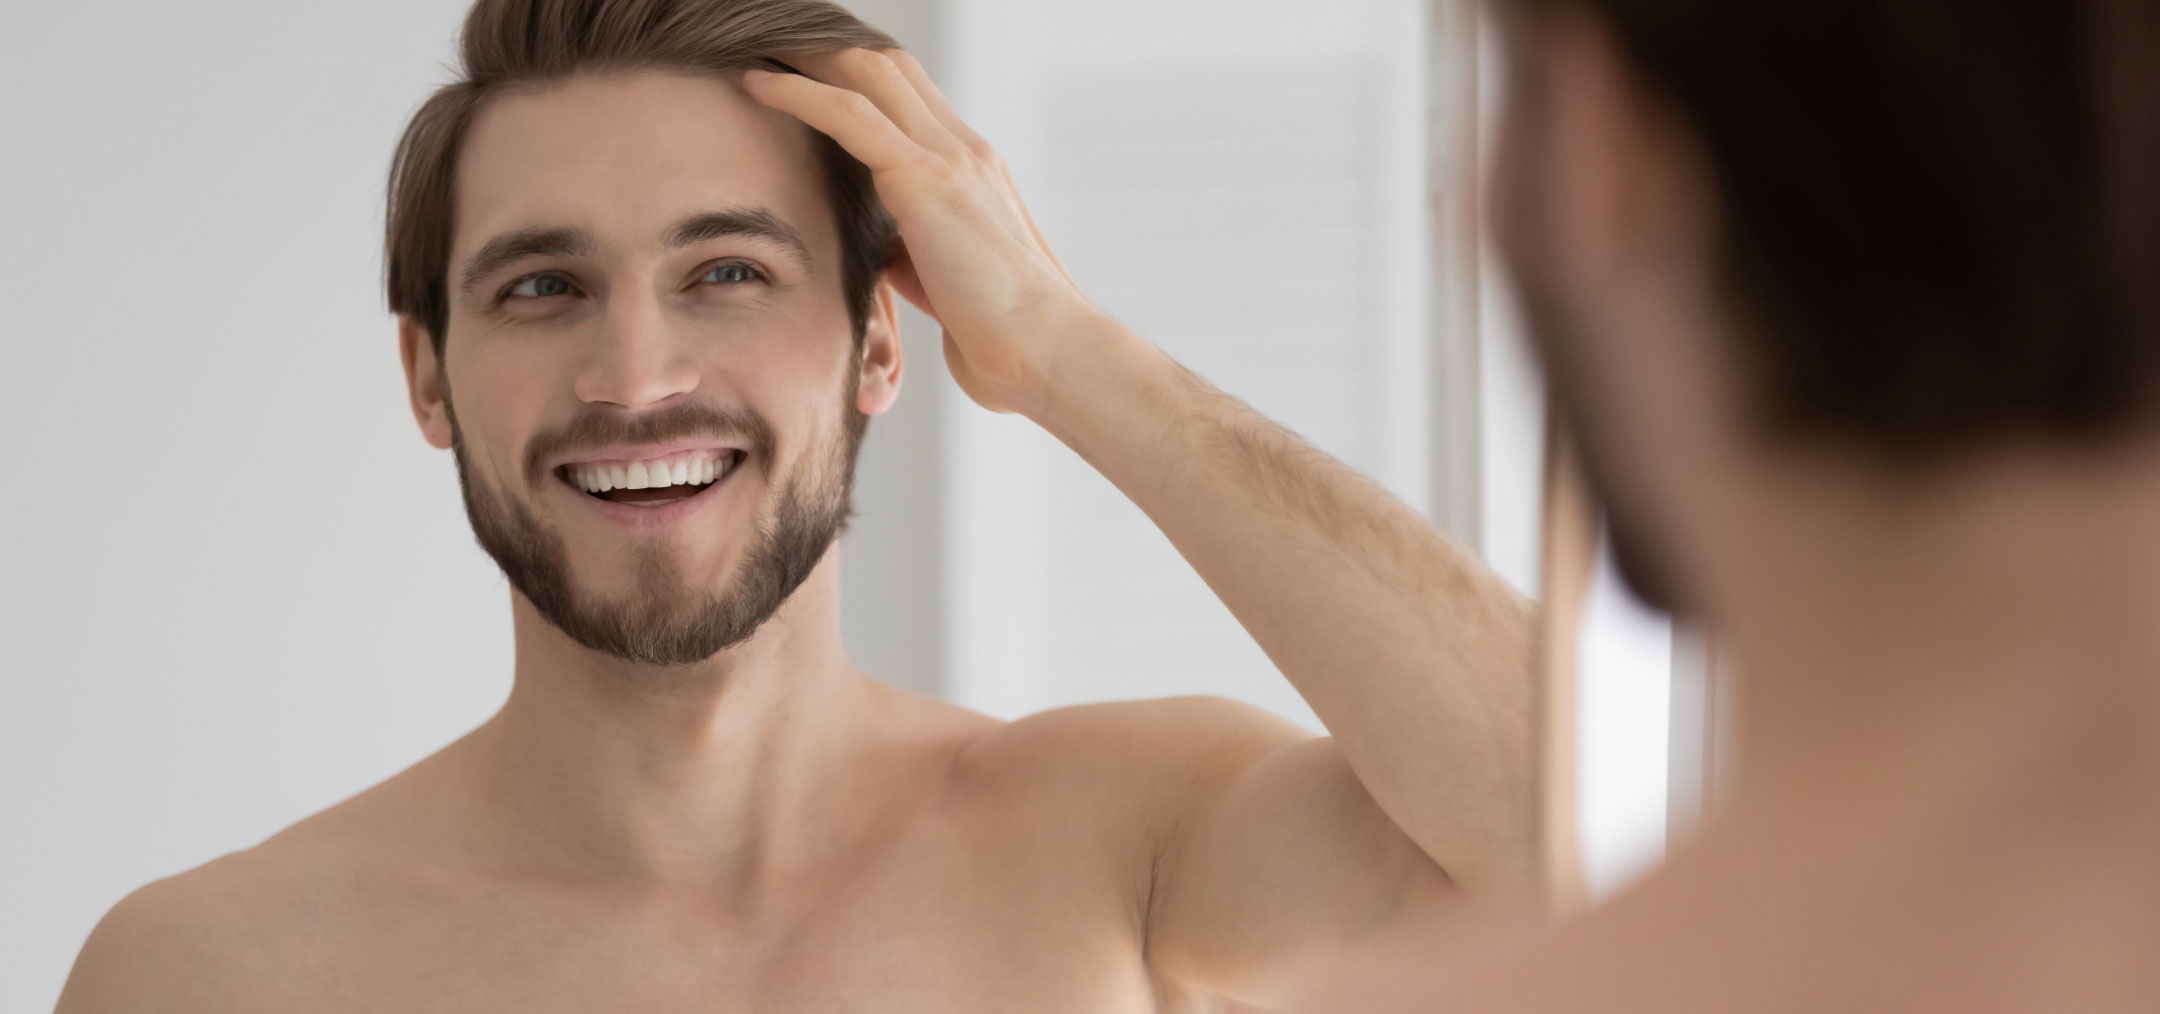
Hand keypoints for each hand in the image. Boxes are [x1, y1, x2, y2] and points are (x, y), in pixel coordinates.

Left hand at [743, 50, 1097, 416]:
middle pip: (888, 69)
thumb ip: (914, 256)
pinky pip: (849, 115)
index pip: (912, 98)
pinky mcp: (926, 181)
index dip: (858, 77)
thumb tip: (884, 253)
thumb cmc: (1005, 338)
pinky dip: (797, 94)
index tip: (809, 75)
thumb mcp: (946, 286)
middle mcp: (966, 152)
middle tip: (773, 48)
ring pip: (869, 74)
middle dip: (827, 53)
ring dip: (807, 58)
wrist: (1048, 354)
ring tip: (757, 53)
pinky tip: (757, 86)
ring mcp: (950, 159)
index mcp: (975, 173)